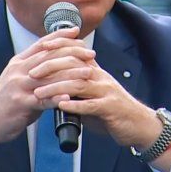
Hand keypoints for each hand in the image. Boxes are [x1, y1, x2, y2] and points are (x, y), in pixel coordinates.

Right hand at [0, 27, 95, 144]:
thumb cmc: (4, 103)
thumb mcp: (16, 79)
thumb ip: (33, 70)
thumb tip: (54, 63)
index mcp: (18, 63)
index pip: (42, 43)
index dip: (60, 36)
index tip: (76, 31)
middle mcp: (18, 71)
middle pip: (49, 56)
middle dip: (72, 52)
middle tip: (90, 53)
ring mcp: (19, 87)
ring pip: (50, 76)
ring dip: (72, 74)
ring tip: (88, 72)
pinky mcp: (21, 104)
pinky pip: (43, 99)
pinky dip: (58, 98)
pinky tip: (71, 97)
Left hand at [31, 58, 160, 148]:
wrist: (139, 124)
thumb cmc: (112, 110)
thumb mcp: (92, 93)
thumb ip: (75, 87)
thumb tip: (53, 85)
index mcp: (95, 71)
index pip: (75, 52)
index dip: (58, 47)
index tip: (40, 48)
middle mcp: (100, 77)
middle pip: (73, 64)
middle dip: (50, 67)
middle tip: (32, 74)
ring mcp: (106, 92)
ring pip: (78, 84)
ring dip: (56, 88)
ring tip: (39, 93)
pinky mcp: (110, 108)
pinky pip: (91, 105)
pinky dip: (75, 105)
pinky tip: (60, 106)